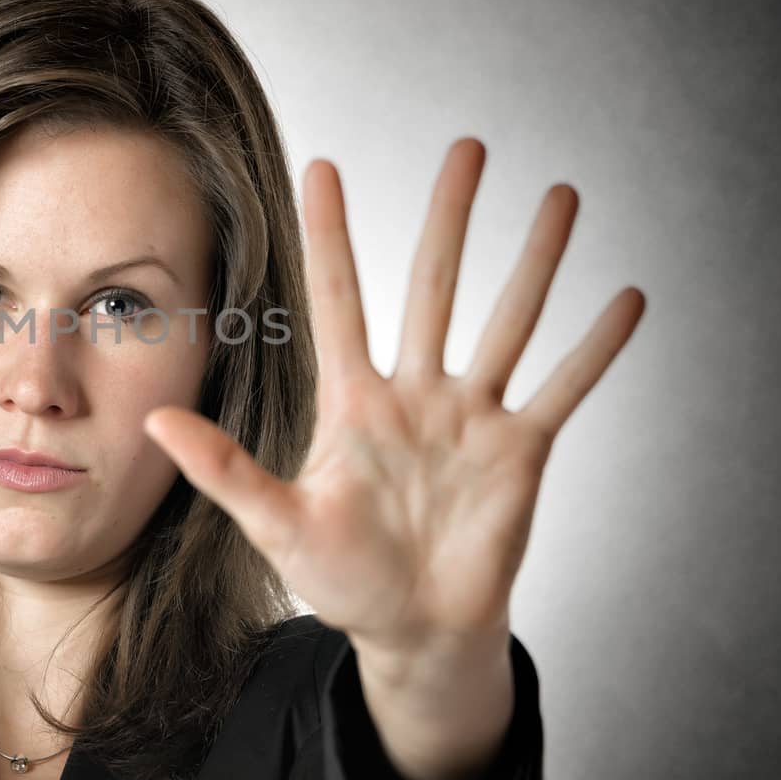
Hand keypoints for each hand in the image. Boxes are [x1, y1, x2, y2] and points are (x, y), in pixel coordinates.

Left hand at [145, 138, 644, 659]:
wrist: (413, 631)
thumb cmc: (341, 579)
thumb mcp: (276, 524)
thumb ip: (224, 470)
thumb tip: (155, 424)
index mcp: (353, 402)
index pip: (338, 298)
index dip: (331, 234)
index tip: (321, 165)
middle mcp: (415, 393)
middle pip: (433, 287)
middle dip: (450, 218)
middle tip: (468, 148)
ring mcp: (471, 418)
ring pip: (508, 322)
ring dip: (536, 261)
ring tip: (561, 196)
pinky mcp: (520, 453)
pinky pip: (562, 389)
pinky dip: (595, 348)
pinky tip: (625, 298)